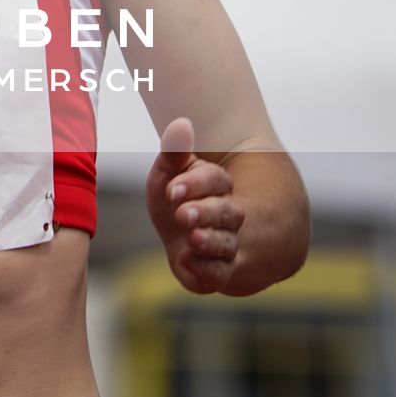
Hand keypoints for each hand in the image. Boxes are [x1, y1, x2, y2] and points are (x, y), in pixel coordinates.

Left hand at [146, 116, 244, 293]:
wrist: (176, 235)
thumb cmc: (173, 196)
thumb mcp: (167, 172)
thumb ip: (173, 152)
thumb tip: (181, 123)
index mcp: (217, 185)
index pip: (216, 180)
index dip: (195, 184)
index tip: (172, 189)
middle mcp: (228, 215)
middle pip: (228, 213)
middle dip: (206, 213)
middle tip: (183, 214)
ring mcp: (226, 243)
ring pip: (227, 243)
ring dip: (209, 241)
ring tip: (191, 237)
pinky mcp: (217, 271)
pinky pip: (219, 273)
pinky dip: (204, 268)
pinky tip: (186, 260)